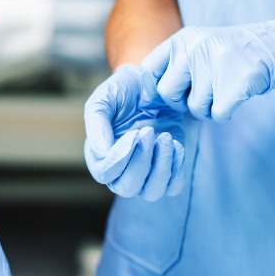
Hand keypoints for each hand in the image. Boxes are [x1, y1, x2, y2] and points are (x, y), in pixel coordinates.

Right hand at [84, 65, 185, 200]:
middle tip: (149, 131)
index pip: (105, 173)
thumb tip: (102, 152)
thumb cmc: (124, 90)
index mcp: (99, 155)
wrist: (152, 83)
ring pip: (152, 192)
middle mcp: (120, 170)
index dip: (119, 158)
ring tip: (165, 138)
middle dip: (141, 162)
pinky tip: (175, 144)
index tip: (134, 133)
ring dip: (161, 167)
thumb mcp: (104, 98)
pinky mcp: (167, 168)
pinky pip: (173, 186)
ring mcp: (145, 172)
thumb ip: (97, 124)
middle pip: (127, 188)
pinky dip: (177, 169)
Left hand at [140, 16, 274, 121]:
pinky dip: (226, 113)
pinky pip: (217, 115)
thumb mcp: (201, 45)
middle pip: (167, 94)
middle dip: (182, 102)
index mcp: (182, 39)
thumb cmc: (235, 52)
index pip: (148, 69)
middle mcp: (194, 49)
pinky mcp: (235, 84)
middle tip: (203, 93)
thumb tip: (148, 91)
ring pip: (194, 108)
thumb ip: (176, 63)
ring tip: (225, 88)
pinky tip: (237, 96)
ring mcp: (215, 65)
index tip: (175, 90)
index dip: (158, 86)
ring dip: (209, 107)